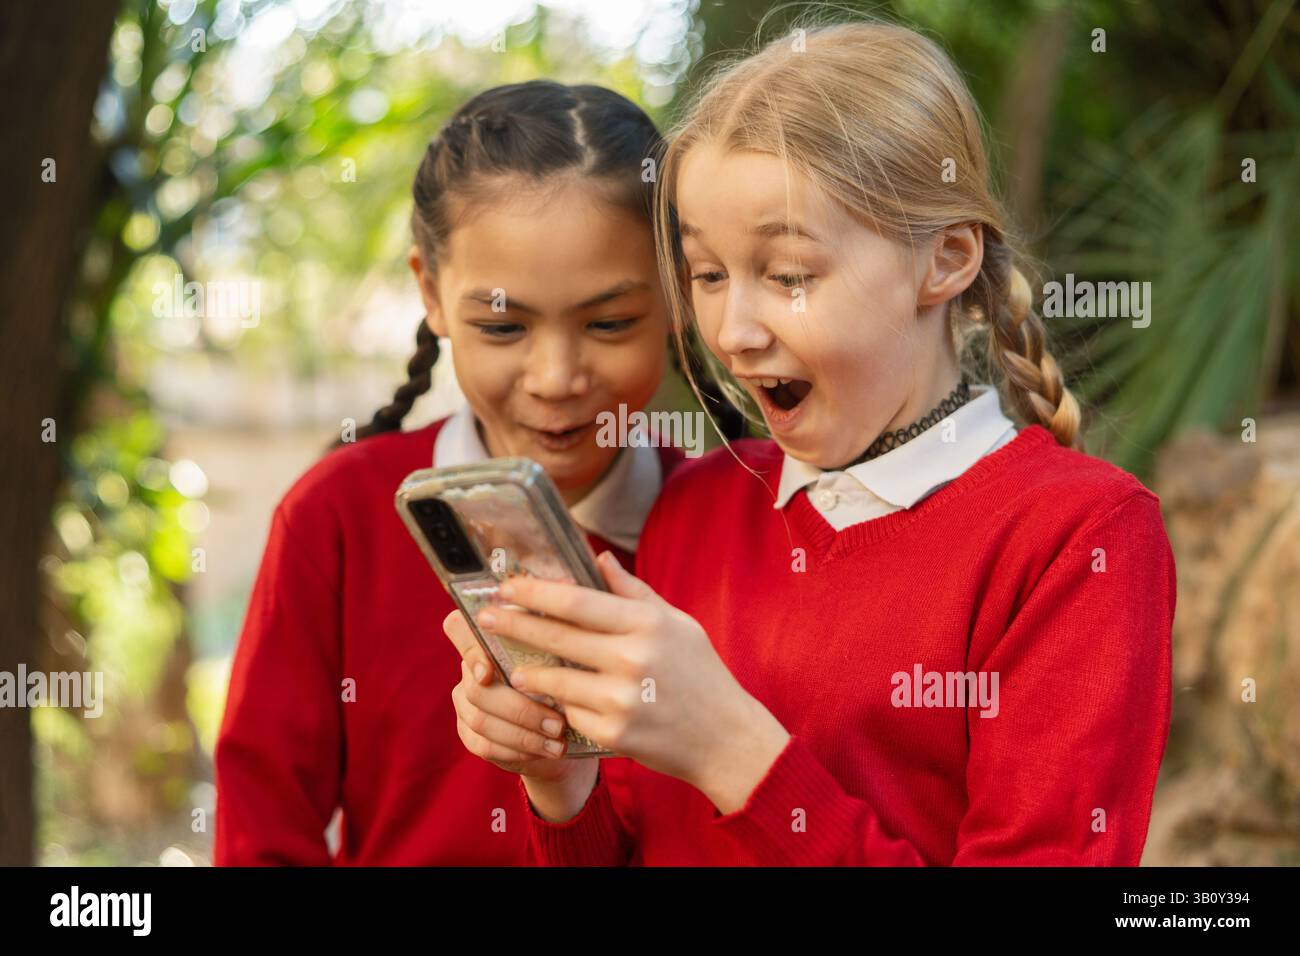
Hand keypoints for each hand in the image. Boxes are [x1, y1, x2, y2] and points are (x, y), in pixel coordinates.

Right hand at [442, 609, 589, 787]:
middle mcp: (469, 668)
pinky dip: (517, 750)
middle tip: (557, 722)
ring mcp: (465, 703)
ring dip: (523, 733)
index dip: (470, 649)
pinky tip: (546, 751)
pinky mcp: (469, 735)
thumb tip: (577, 577)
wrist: (566, 730)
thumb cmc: (571, 677)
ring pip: (481, 719)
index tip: (489, 670)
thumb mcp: (571, 650)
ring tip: (557, 739)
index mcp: (486, 638)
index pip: (459, 629)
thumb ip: (564, 620)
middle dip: (520, 708)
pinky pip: (484, 745)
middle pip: (476, 688)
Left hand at [476, 551, 790, 812]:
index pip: (577, 602)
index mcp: (647, 624)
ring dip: (527, 672)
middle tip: (484, 616)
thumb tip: (598, 558)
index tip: (506, 586)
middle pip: (556, 637)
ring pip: (554, 680)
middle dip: (513, 624)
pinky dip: (559, 706)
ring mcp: (620, 699)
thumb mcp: (676, 624)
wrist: (725, 739)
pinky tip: (551, 702)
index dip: (535, 592)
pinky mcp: (612, 734)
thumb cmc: (700, 674)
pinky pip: (569, 713)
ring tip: (511, 665)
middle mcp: (632, 659)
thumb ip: (633, 592)